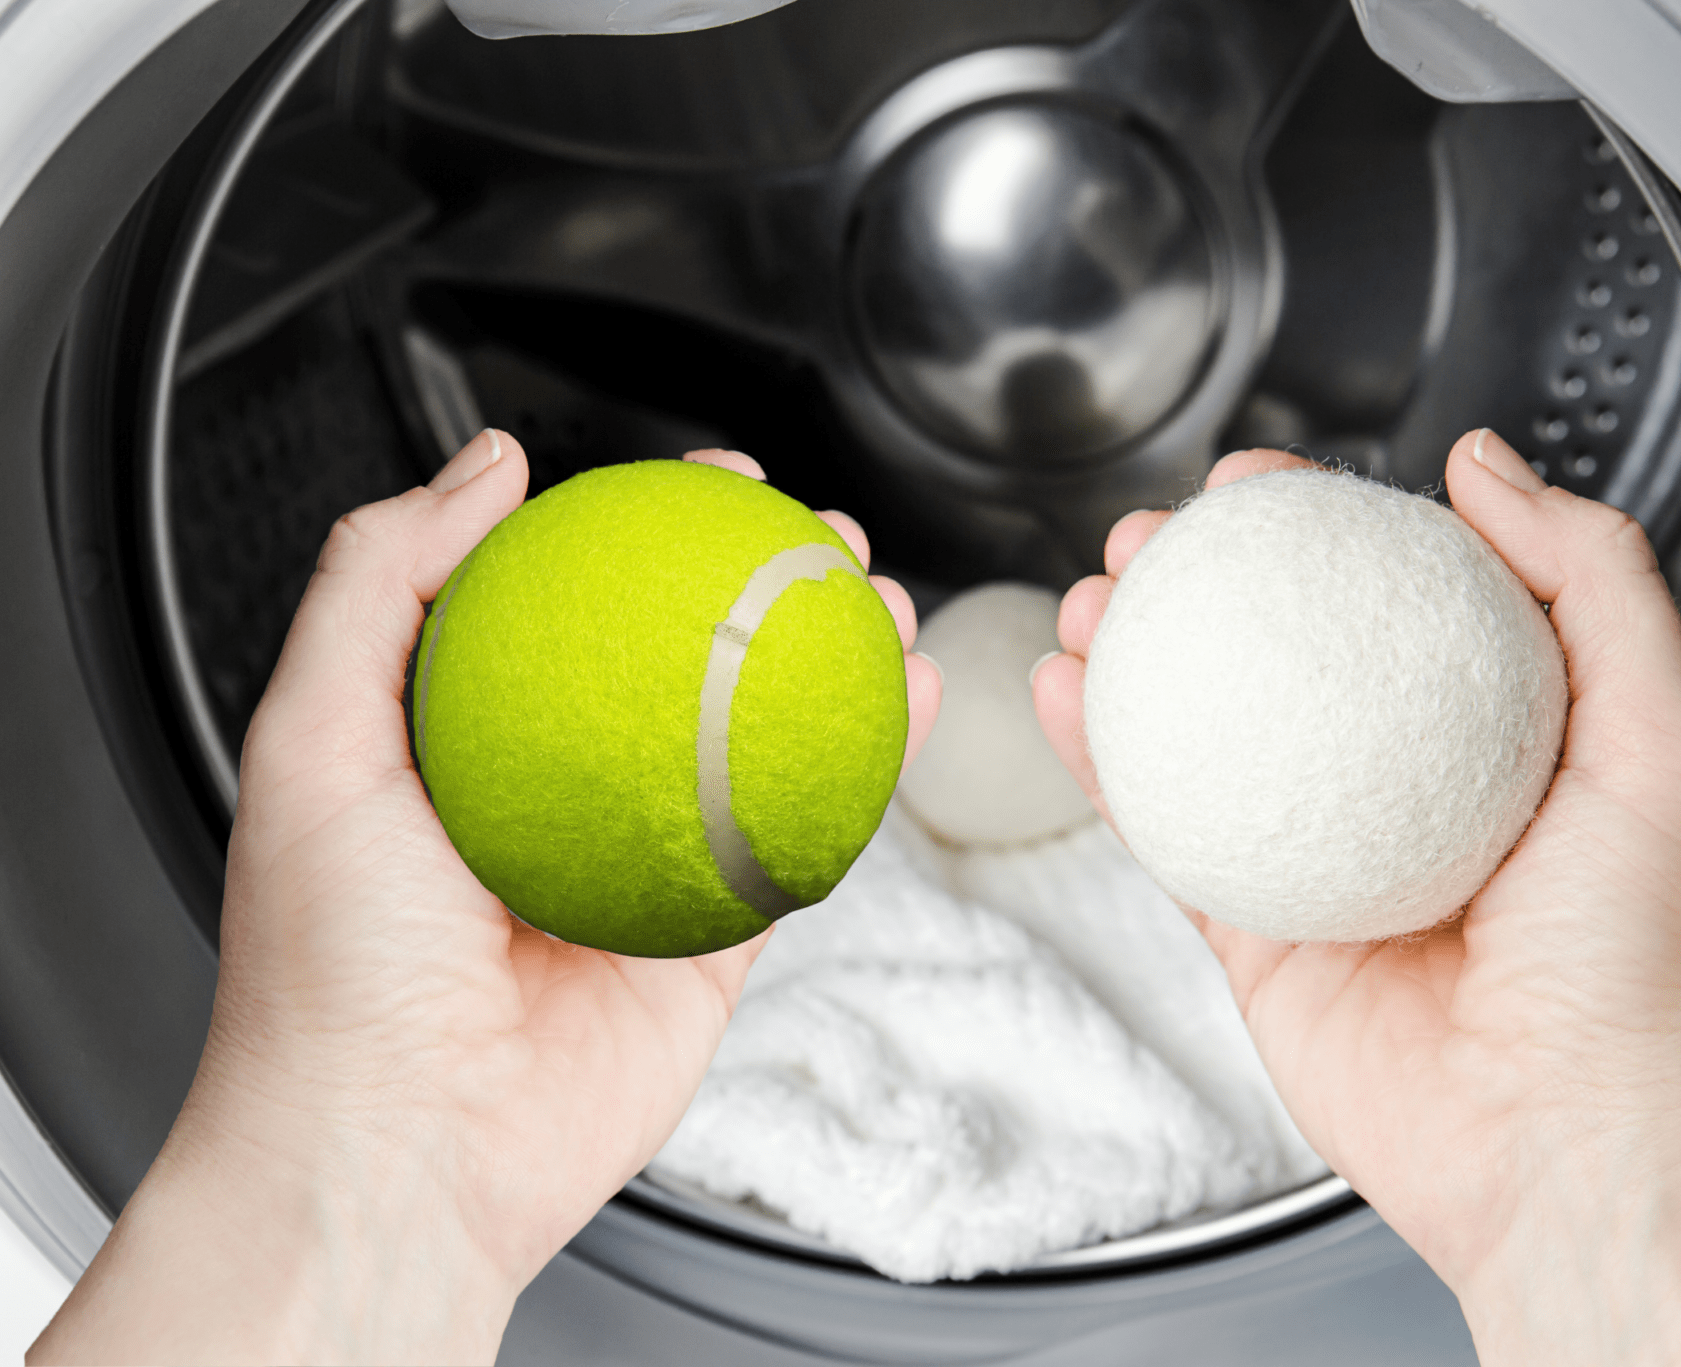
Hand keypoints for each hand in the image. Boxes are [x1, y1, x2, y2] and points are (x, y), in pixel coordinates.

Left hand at [32, 434, 941, 1366]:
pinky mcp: (714, 940)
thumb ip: (381, 584)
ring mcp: (649, 865)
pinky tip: (905, 700)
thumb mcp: (309, 739)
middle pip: (688, 658)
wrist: (400, 1152)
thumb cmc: (329, 972)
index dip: (645, 528)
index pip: (575, 602)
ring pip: (764, 736)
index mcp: (472, 741)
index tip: (702, 482)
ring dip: (835, 658)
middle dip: (766, 583)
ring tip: (876, 596)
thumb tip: (486, 468)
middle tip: (813, 533)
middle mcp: (569, 794)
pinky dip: (868, 765)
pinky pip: (804, 836)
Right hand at [1033, 433, 1680, 1364]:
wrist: (1582, 1154)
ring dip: (1139, 656)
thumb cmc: (1651, 975)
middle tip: (1161, 535)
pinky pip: (1172, 836)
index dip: (1328, 528)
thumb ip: (1595, 584)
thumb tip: (1490, 470)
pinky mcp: (1264, 941)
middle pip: (1289, 657)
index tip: (1268, 483)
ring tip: (1098, 594)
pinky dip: (1108, 765)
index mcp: (1512, 740)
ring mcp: (1330, 867)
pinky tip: (1071, 697)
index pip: (1404, 600)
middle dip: (1210, 583)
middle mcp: (1415, 795)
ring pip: (1211, 736)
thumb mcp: (1665, 740)